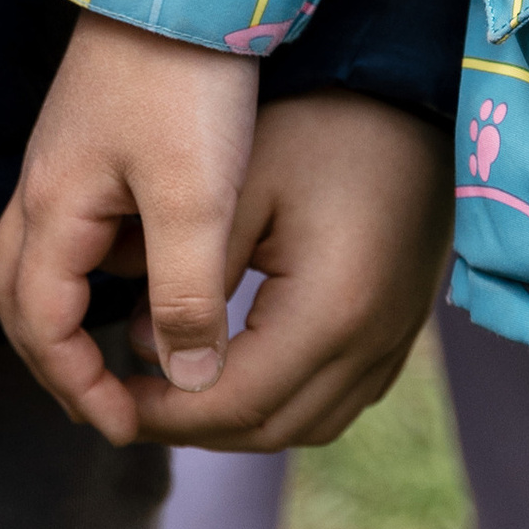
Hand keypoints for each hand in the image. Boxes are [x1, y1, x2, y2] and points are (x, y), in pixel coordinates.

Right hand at [0, 11, 258, 444]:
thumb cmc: (184, 76)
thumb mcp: (195, 198)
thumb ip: (186, 296)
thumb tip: (184, 383)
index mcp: (55, 206)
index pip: (39, 323)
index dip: (76, 385)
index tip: (123, 427)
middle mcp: (44, 184)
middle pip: (17, 295)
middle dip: (52, 360)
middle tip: (105, 406)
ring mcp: (65, 156)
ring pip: (37, 258)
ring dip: (63, 317)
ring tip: (114, 356)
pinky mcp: (93, 134)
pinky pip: (69, 225)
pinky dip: (86, 271)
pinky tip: (137, 278)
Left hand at [126, 90, 452, 449]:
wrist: (412, 99)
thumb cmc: (320, 126)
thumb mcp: (242, 187)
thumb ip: (192, 275)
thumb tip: (145, 345)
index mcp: (329, 312)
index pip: (236, 402)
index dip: (169, 411)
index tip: (116, 395)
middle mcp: (369, 346)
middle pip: (270, 428)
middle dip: (194, 425)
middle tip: (133, 398)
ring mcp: (392, 346)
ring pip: (304, 426)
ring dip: (238, 421)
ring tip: (176, 386)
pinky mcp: (398, 334)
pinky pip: (335, 402)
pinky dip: (281, 403)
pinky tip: (238, 369)